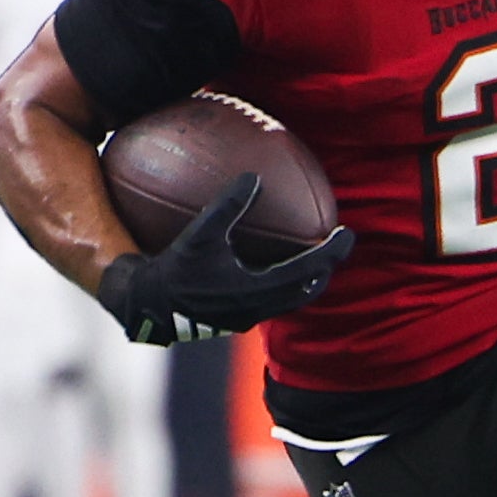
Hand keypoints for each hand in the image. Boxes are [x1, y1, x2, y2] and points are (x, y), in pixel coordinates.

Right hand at [95, 173, 354, 346]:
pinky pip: (271, 301)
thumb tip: (253, 177)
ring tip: (314, 257)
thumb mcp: (200, 233)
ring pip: (290, 300)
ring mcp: (247, 317)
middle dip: (325, 268)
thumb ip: (228, 205)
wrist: (148, 307)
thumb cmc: (173, 269)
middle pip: (306, 291)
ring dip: (306, 279)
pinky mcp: (235, 319)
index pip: (307, 271)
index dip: (330, 253)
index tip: (347, 234)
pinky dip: (283, 284)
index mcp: (255, 289)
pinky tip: (273, 266)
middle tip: (337, 246)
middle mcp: (257, 308)